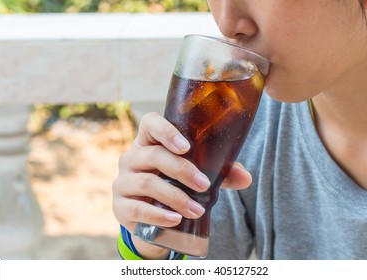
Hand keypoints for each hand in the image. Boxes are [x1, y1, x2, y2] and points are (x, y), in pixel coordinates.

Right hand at [112, 112, 251, 258]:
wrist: (151, 215)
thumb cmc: (174, 185)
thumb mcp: (195, 175)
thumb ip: (219, 173)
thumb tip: (246, 177)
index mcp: (149, 142)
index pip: (150, 123)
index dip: (166, 131)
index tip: (186, 147)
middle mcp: (131, 157)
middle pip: (153, 155)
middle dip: (182, 170)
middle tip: (204, 185)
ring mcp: (122, 182)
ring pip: (147, 182)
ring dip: (175, 197)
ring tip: (197, 209)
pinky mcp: (120, 206)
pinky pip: (137, 209)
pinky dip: (158, 215)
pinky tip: (175, 219)